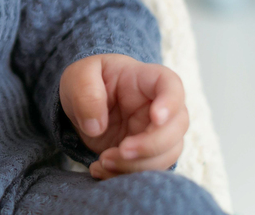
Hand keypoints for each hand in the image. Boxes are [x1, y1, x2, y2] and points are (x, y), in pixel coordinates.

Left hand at [59, 54, 187, 179]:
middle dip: (151, 145)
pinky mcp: (144, 154)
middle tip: (121, 150)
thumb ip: (86, 94)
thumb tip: (97, 127)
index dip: (171, 102)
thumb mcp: (77, 77)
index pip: (171, 85)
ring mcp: (154, 132)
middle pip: (176, 127)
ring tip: (102, 161)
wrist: (83, 102)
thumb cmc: (86, 81)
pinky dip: (124, 176)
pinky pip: (147, 171)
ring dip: (138, 166)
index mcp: (144, 79)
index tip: (156, 118)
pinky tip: (99, 170)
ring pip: (167, 154)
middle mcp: (157, 107)